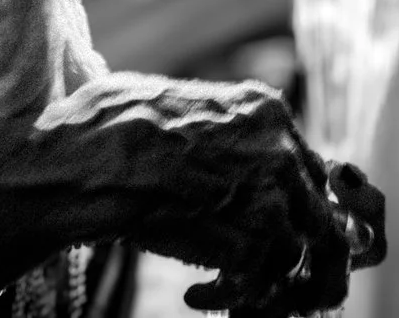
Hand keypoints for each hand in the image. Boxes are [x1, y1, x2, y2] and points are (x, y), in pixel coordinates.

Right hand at [41, 75, 356, 312]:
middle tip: (252, 273)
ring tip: (222, 289)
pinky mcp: (251, 239)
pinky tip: (194, 297)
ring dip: (268, 280)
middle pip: (319, 212)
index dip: (288, 207)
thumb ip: (213, 121)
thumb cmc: (103, 130)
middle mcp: (280, 147)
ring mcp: (272, 193)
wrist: (79, 166)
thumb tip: (220, 138)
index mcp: (264, 110)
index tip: (260, 231)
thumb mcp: (171, 101)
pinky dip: (232, 298)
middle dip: (290, 249)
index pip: (309, 167)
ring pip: (303, 252)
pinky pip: (265, 282)